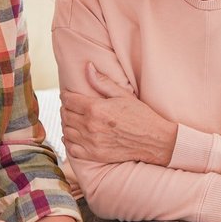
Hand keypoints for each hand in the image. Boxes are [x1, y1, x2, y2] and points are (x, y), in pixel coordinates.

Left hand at [60, 63, 176, 165]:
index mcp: (96, 108)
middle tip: (71, 106)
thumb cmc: (141, 115)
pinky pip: (71, 148)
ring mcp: (91, 142)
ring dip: (67, 124)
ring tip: (73, 119)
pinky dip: (68, 141)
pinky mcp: (94, 155)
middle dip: (66, 108)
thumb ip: (102, 81)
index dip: (66, 95)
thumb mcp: (123, 94)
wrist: (154, 140)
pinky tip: (72, 135)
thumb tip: (87, 66)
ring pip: (66, 130)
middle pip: (66, 114)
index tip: (69, 95)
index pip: (69, 100)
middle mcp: (90, 125)